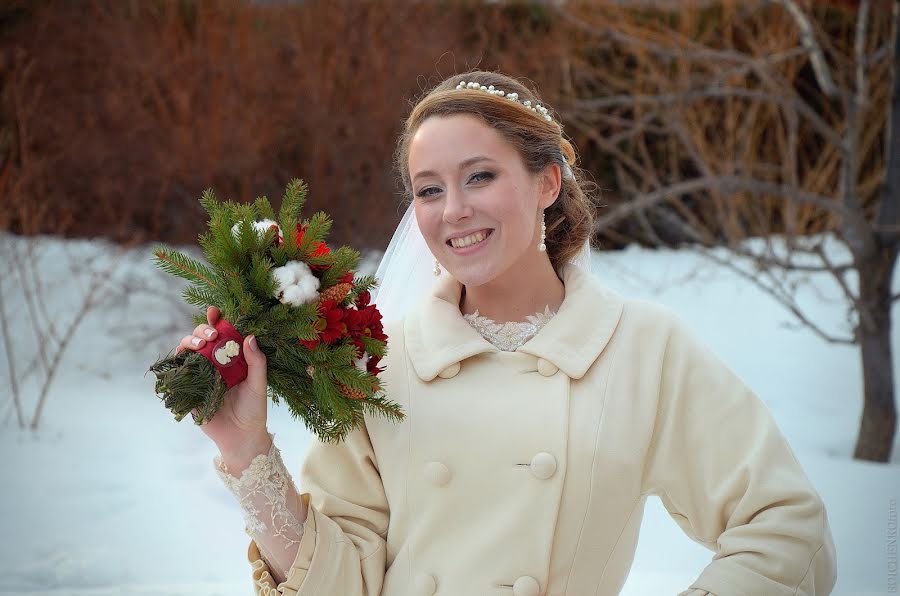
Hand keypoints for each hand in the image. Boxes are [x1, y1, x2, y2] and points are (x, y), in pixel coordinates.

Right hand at [176, 306, 269, 457]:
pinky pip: (178, 372)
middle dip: (203, 331)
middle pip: (202, 338)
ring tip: (200, 346)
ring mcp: (200, 374)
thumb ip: (256, 362)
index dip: (216, 320)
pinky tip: (182, 358)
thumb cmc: (253, 410)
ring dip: (190, 343)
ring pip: (188, 351)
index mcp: (232, 358)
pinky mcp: (189, 389)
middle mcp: (215, 363)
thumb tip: (250, 337)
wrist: (240, 437)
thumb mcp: (259, 385)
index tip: (214, 311)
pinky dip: (177, 363)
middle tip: (212, 336)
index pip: (223, 334)